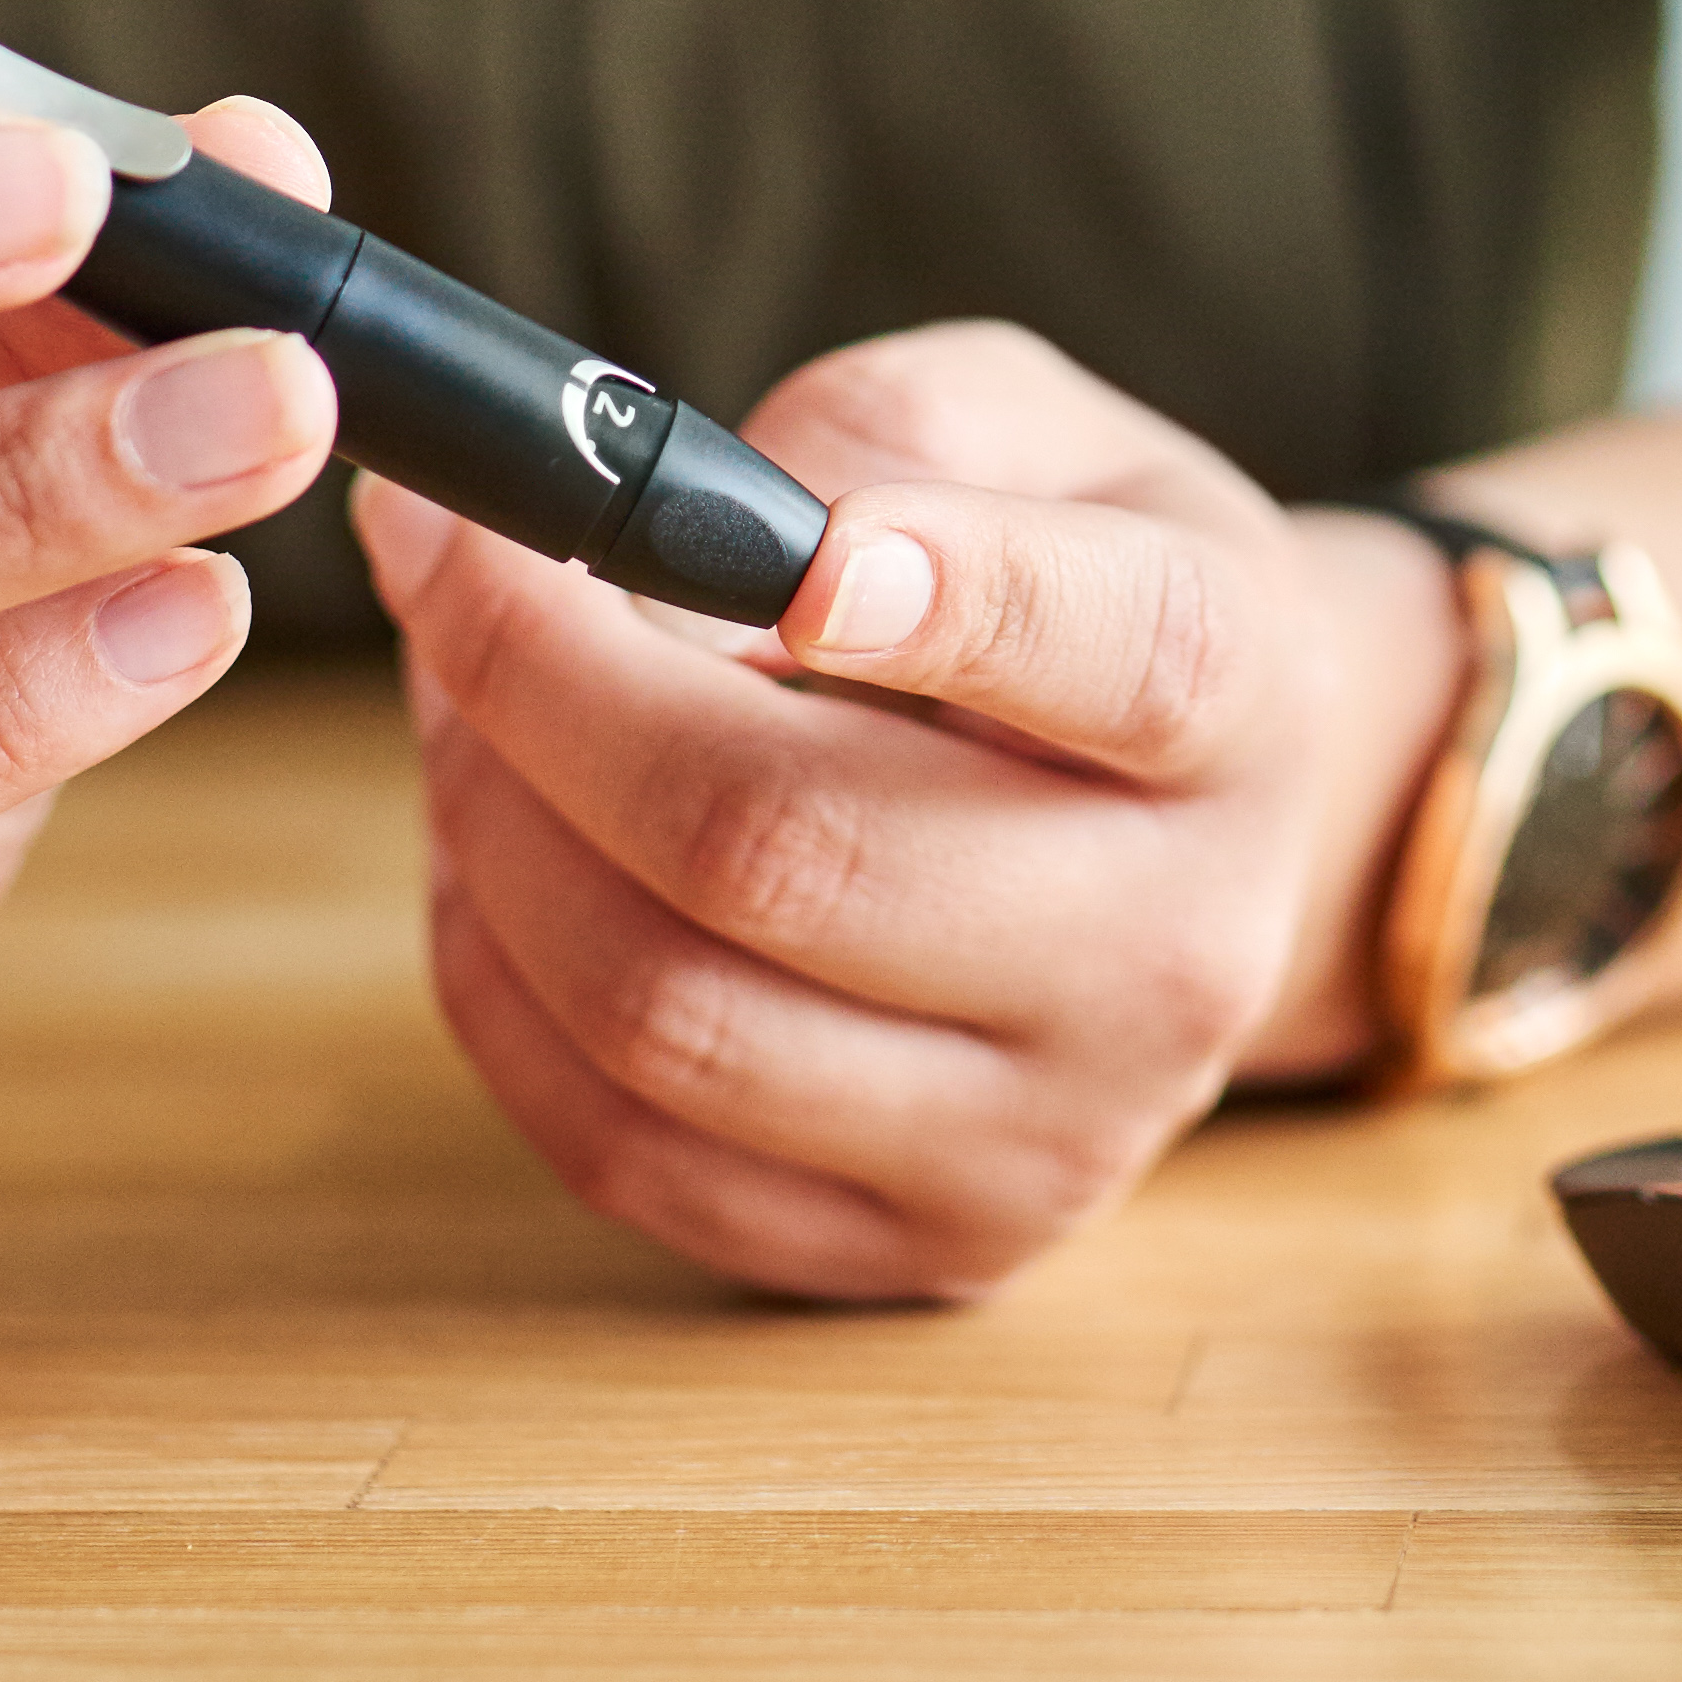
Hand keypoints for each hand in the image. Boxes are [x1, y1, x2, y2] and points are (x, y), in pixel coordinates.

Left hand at [373, 319, 1471, 1299]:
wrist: (1204, 832)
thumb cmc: (1074, 584)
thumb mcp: (1040, 432)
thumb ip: (877, 433)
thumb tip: (652, 557)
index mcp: (1235, 702)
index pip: (1117, 657)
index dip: (946, 593)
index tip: (790, 550)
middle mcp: (1171, 948)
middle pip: (789, 850)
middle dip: (542, 686)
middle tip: (446, 563)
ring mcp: (1053, 1132)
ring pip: (669, 1018)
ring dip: (491, 833)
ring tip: (456, 706)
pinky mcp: (931, 1249)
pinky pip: (625, 1150)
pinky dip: (503, 986)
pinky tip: (496, 861)